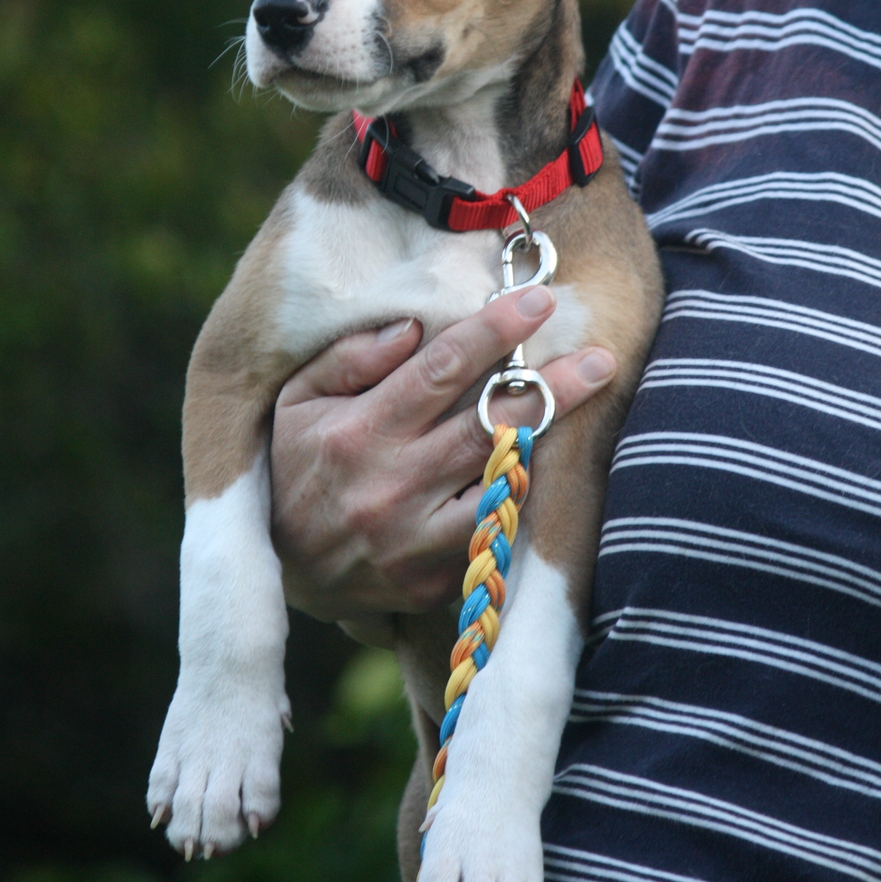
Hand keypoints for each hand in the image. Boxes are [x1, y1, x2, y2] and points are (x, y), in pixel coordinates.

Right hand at [269, 288, 615, 622]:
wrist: (279, 567)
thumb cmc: (294, 463)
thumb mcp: (296, 400)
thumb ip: (350, 359)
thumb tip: (414, 328)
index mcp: (357, 433)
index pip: (440, 370)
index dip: (495, 332)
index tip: (539, 299)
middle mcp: (391, 488)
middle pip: (491, 428)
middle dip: (552, 387)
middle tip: (602, 356)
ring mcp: (416, 542)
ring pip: (505, 485)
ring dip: (551, 442)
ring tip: (591, 401)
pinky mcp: (435, 582)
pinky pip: (494, 532)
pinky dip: (523, 495)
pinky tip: (550, 460)